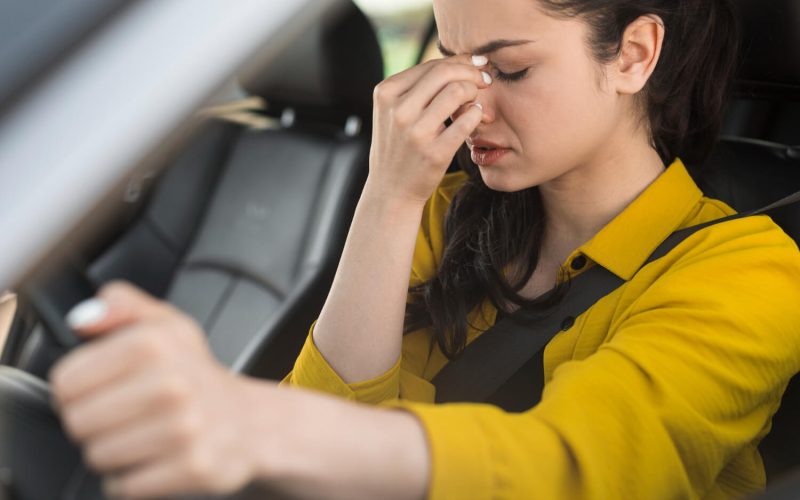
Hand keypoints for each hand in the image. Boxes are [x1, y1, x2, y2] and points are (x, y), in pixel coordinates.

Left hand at [49, 282, 265, 497]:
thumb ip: (122, 305)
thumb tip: (83, 319)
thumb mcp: (166, 324)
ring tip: (142, 436)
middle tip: (124, 415)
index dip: (75, 389)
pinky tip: (156, 458)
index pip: (65, 382)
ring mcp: (184, 429)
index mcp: (155, 344)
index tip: (100, 389)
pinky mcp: (192, 468)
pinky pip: (126, 486)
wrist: (248, 423)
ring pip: (98, 455)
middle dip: (93, 423)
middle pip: (77, 422)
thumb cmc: (197, 376)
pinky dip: (133, 479)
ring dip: (113, 452)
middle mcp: (172, 384)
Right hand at [367, 54, 490, 203]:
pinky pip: (466, 120)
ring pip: (457, 91)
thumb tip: (461, 62)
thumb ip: (417, 87)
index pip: (431, 65)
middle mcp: (398, 110)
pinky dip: (476, 113)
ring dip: (474, 92)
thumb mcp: (393, 112)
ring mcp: (415, 132)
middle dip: (471, 72)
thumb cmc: (399, 146)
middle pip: (445, 72)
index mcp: (386, 93)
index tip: (476, 66)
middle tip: (485, 80)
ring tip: (476, 101)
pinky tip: (476, 116)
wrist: (391, 190)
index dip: (460, 62)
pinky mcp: (434, 152)